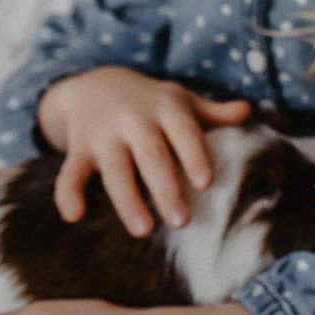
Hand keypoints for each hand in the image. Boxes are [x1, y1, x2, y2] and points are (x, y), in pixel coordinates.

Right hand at [37, 67, 251, 234]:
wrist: (95, 84)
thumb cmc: (151, 102)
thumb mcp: (181, 101)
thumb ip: (213, 112)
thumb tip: (247, 110)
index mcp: (166, 109)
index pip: (183, 132)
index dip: (194, 155)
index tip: (207, 183)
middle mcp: (134, 120)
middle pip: (151, 156)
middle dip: (165, 187)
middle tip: (181, 221)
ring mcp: (104, 135)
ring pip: (115, 170)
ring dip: (127, 200)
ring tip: (142, 230)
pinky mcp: (78, 149)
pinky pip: (70, 172)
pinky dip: (67, 192)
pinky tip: (72, 216)